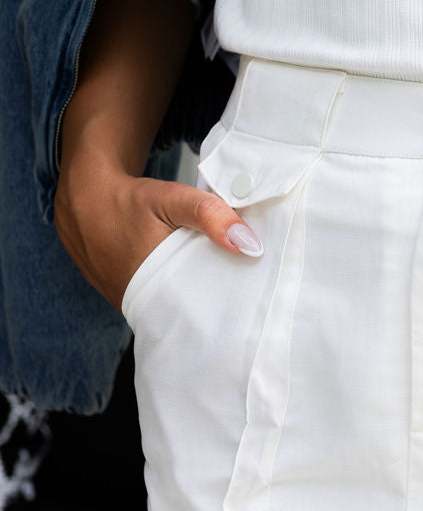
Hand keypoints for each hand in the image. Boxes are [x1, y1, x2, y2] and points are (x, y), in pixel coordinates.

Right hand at [54, 149, 263, 314]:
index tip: (249, 294)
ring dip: (191, 296)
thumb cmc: (128, 201)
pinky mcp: (123, 298)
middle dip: (211, 301)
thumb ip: (209, 216)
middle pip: (186, 311)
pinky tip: (189, 277)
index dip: (224, 304)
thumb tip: (249, 245)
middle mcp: (135, 304)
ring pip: (170, 307)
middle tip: (239, 287)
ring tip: (217, 281)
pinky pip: (156, 301)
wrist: (84, 200)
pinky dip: (173, 291)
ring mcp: (127, 304)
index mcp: (150, 288)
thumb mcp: (171, 199)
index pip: (199, 311)